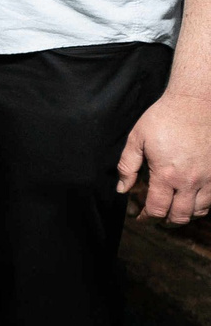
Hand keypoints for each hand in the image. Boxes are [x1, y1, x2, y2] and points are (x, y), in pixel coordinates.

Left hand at [118, 89, 210, 223]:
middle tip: (157, 218)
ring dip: (186, 215)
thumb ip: (128, 166)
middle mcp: (190, 181)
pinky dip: (202, 205)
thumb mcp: (137, 139)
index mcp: (166, 175)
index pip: (157, 209)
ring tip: (175, 211)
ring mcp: (209, 178)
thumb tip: (122, 189)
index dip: (147, 218)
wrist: (196, 104)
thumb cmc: (164, 119)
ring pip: (200, 211)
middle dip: (166, 221)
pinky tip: (192, 200)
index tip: (140, 217)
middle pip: (180, 216)